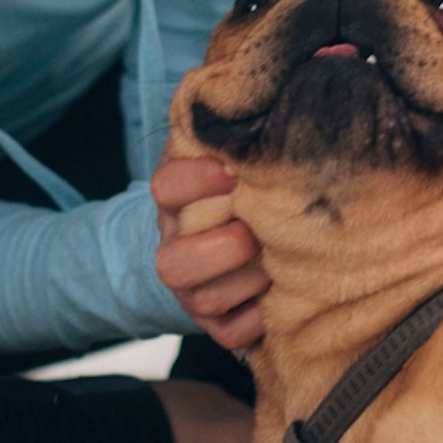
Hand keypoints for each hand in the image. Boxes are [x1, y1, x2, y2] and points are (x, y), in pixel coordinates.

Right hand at [151, 153, 268, 351]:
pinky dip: (258, 319)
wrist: (235, 240)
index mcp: (174, 202)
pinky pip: (231, 332)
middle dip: (225, 247)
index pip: (166, 188)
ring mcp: (192, 292)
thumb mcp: (230, 159)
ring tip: (277, 261)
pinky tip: (276, 296)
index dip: (198, 180)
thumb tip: (266, 110)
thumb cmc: (242, 192)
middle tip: (258, 230)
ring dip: (250, 281)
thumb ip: (237, 139)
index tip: (236, 172)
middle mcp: (174, 250)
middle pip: (175, 263)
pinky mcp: (216, 325)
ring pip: (206, 299)